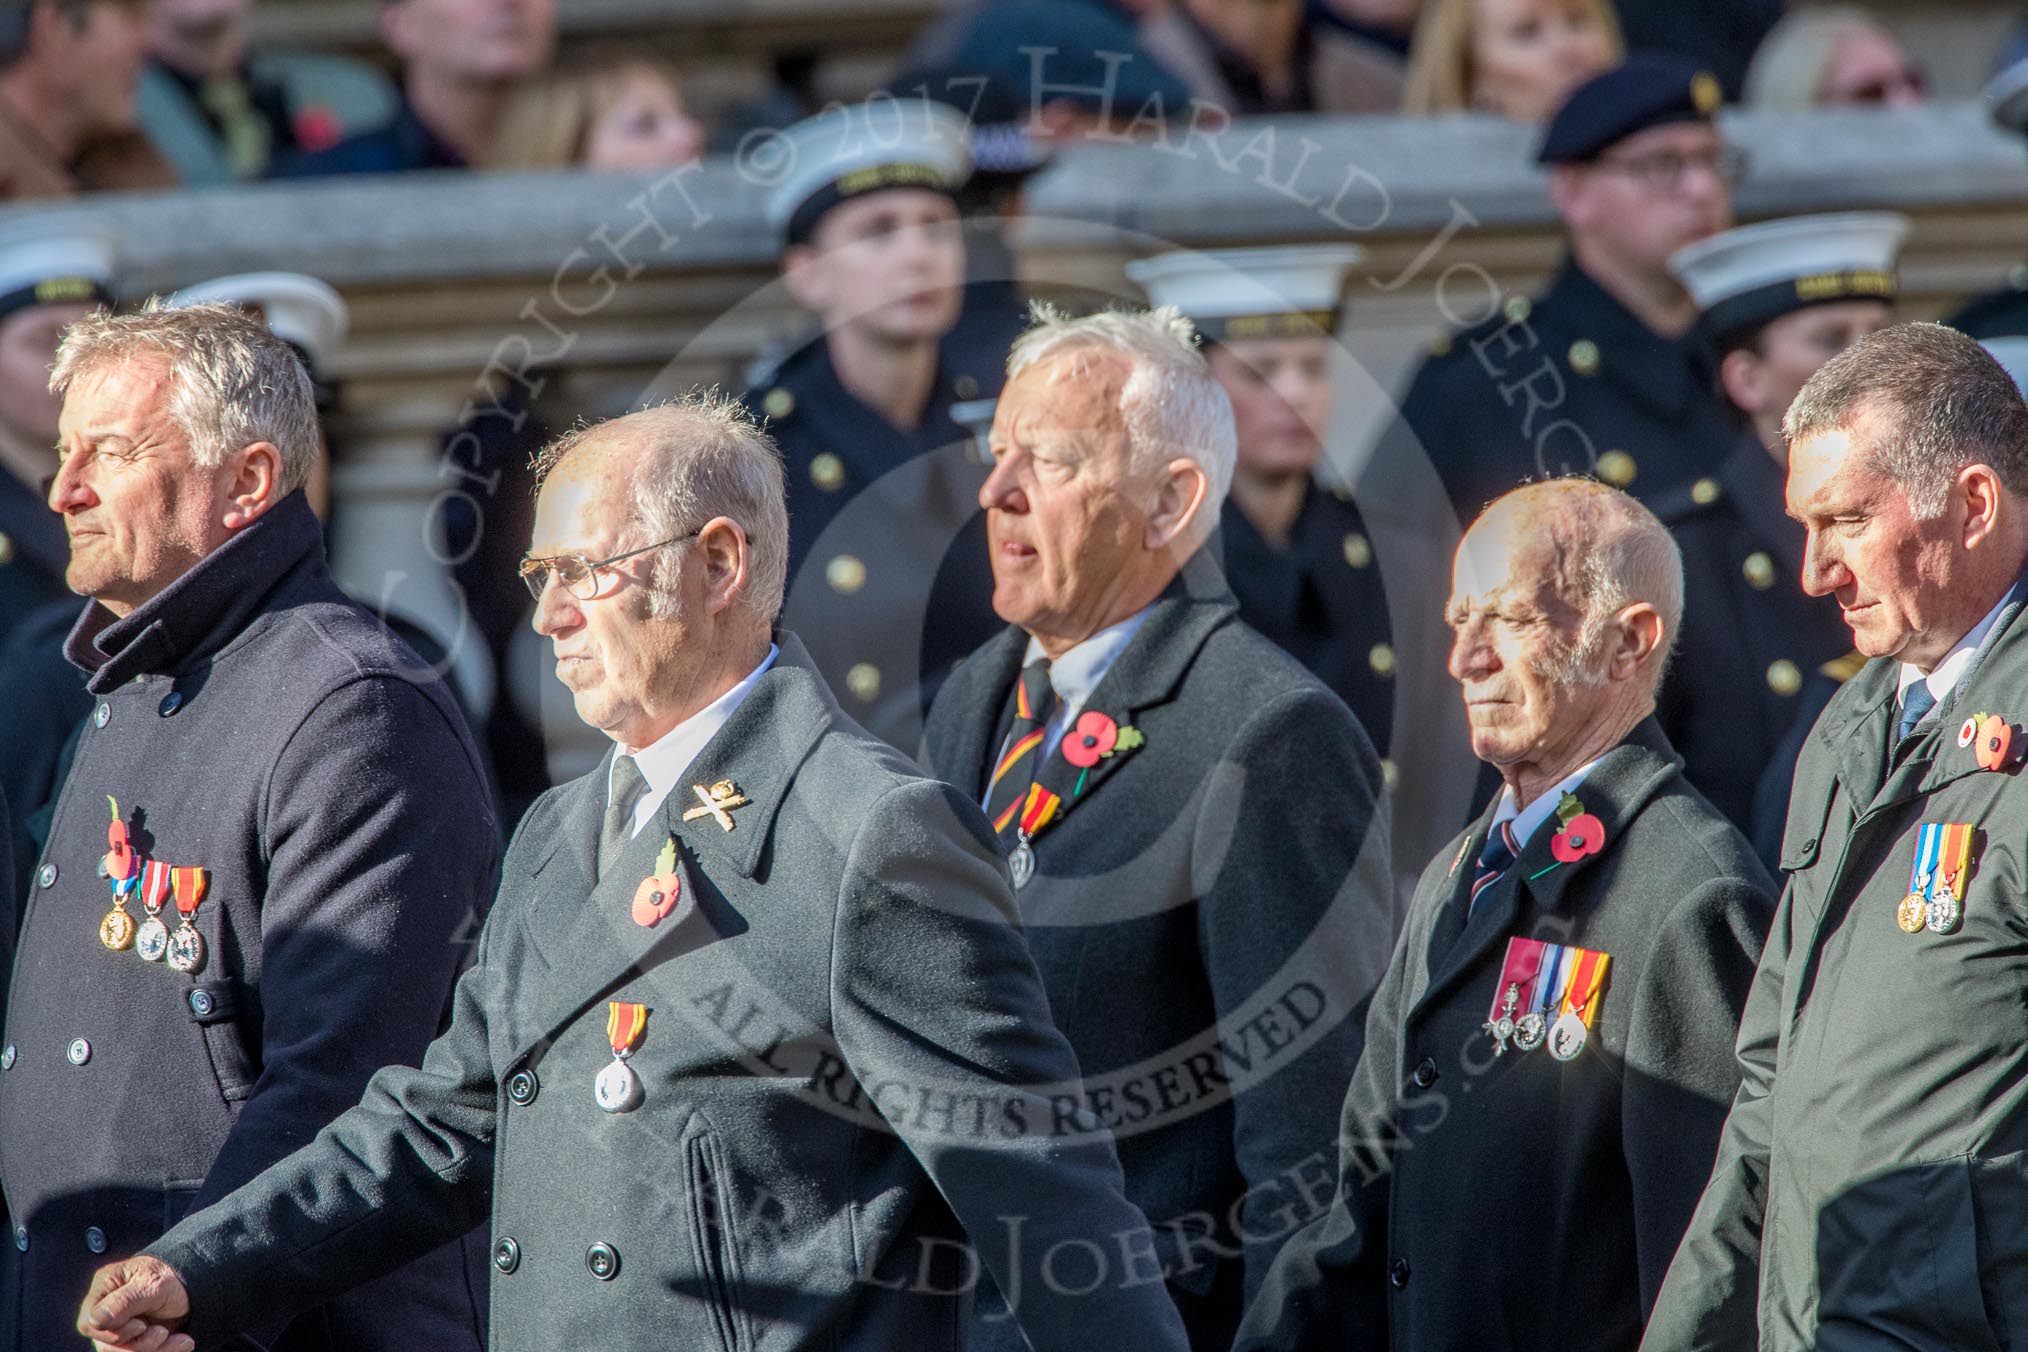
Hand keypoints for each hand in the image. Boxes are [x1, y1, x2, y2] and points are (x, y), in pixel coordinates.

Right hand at [76, 1256, 193, 1351]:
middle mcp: (105, 1311)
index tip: (141, 1325)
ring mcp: (116, 1330)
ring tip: (182, 1340)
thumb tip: (94, 1320)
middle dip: (138, 1345)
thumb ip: (125, 1301)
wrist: (193, 1290)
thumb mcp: (155, 1284)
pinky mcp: (131, 1343)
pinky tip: (182, 1343)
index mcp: (105, 1287)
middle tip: (163, 1332)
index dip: (113, 1331)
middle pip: (104, 1345)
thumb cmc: (172, 1279)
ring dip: (154, 1350)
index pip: (88, 1323)